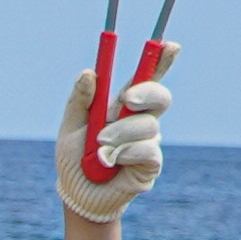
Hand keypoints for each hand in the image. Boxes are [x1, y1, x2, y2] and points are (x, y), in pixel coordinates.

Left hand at [60, 62, 171, 220]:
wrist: (77, 194)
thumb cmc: (74, 158)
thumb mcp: (70, 127)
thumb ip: (80, 100)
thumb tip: (89, 72)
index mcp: (124, 106)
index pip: (147, 79)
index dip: (162, 62)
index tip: (170, 46)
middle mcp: (141, 121)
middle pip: (161, 97)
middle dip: (145, 93)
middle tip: (127, 99)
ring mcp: (149, 142)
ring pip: (148, 126)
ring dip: (120, 134)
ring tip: (99, 148)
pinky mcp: (151, 165)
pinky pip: (146, 151)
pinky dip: (125, 154)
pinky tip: (111, 162)